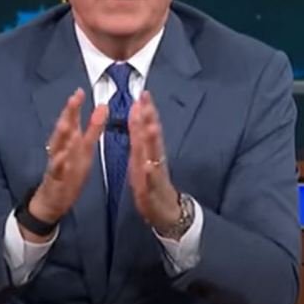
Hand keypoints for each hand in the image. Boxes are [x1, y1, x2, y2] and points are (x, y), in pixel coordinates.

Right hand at [23, 88, 106, 242]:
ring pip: (57, 147)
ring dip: (61, 134)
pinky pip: (56, 170)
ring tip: (67, 123)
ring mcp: (57, 163)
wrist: (52, 200)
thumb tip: (102, 106)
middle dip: (69, 114)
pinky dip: (58, 163)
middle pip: (64, 128)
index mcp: (71, 141)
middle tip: (74, 98)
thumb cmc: (69, 172)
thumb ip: (93, 129)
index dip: (76, 106)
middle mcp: (61, 148)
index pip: (72, 120)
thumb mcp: (85, 149)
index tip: (81, 91)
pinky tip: (62, 157)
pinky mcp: (55, 179)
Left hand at [127, 91, 181, 232]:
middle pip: (152, 136)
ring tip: (151, 127)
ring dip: (153, 142)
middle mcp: (153, 158)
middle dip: (149, 119)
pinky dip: (150, 174)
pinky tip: (148, 166)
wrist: (165, 210)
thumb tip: (137, 109)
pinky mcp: (153, 190)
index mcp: (147, 150)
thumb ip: (139, 132)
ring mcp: (154, 174)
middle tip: (147, 102)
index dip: (145, 110)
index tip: (143, 94)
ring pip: (154, 155)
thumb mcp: (141, 154)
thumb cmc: (151, 182)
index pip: (146, 126)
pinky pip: (151, 182)